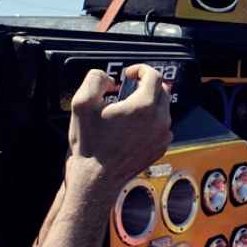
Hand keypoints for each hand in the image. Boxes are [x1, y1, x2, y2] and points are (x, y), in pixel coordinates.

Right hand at [67, 65, 171, 189]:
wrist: (97, 177)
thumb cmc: (90, 144)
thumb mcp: (81, 104)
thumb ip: (95, 80)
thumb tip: (109, 80)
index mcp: (143, 106)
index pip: (154, 75)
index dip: (140, 69)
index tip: (128, 75)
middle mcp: (159, 120)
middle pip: (162, 90)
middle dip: (146, 85)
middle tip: (128, 90)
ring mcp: (163, 135)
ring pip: (164, 108)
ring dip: (149, 102)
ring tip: (128, 109)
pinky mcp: (161, 146)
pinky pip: (162, 125)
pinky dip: (151, 120)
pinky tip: (132, 127)